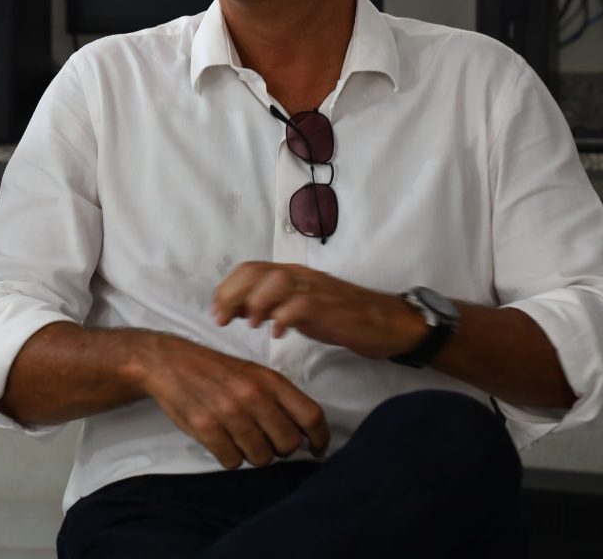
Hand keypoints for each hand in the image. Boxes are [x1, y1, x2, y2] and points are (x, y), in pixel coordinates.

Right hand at [134, 332, 327, 468]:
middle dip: (280, 449)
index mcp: (269, 380)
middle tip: (266, 441)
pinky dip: (229, 457)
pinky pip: (232, 461)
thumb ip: (279, 398)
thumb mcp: (253, 373)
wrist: (168, 361)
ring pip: (262, 457)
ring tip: (240, 439)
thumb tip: (306, 432)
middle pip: (288, 444)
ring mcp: (228, 412)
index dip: (320, 438)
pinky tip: (221, 441)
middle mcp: (252, 395)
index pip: (311, 415)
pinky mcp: (206, 427)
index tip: (317, 449)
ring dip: (254, 455)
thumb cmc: (215, 370)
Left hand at [211, 262, 423, 358]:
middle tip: (223, 320)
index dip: (227, 288)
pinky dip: (284, 318)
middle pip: (256, 272)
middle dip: (233, 294)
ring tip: (252, 325)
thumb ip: (271, 306)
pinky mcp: (331, 307)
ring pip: (276, 281)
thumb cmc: (340, 316)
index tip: (216, 311)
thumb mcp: (299, 310)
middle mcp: (300, 275)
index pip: (250, 268)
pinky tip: (277, 334)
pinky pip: (301, 305)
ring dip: (257, 303)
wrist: (386, 322)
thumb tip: (237, 310)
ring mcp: (316, 289)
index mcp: (291, 273)